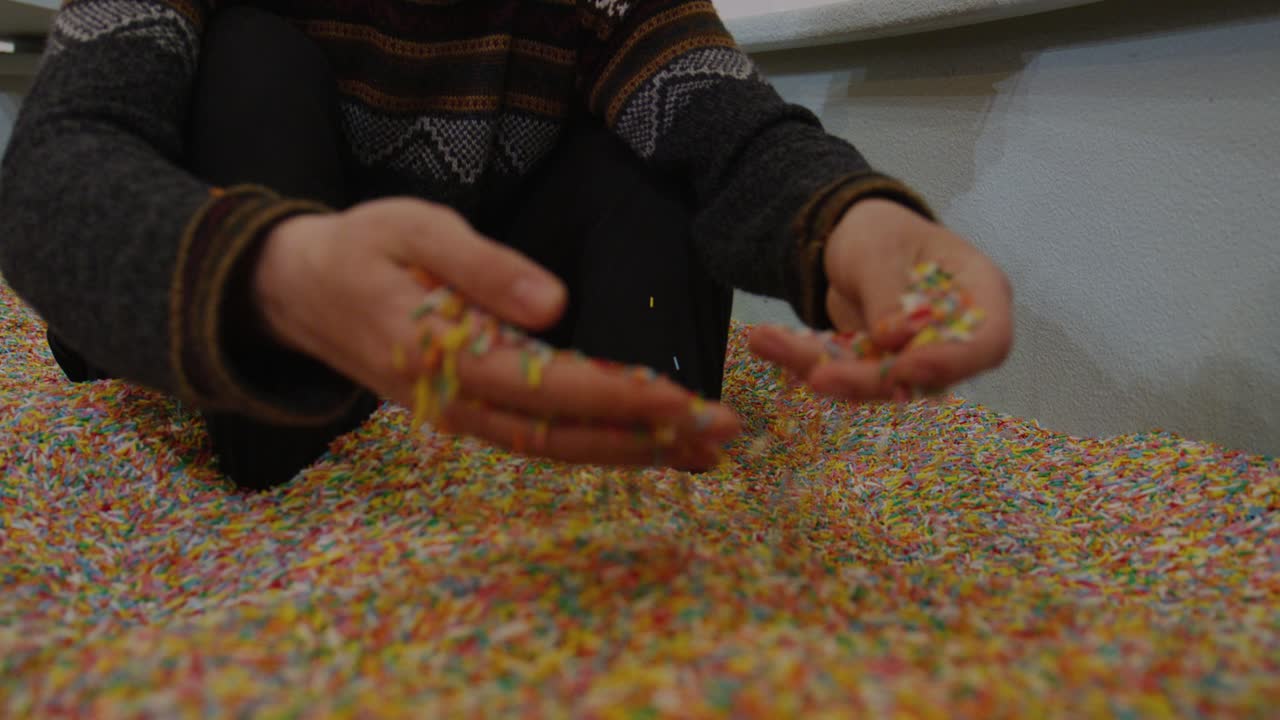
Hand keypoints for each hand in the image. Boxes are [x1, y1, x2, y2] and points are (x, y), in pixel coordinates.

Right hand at [253, 198, 739, 468]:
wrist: (297, 291)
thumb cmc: (362, 248)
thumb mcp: (417, 229)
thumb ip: (484, 267)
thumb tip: (556, 304)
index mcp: (445, 353)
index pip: (549, 386)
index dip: (619, 398)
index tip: (683, 400)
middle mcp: (455, 400)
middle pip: (561, 437)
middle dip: (645, 440)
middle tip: (720, 435)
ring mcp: (458, 415)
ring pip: (551, 450)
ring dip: (626, 454)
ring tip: (698, 451)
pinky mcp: (464, 414)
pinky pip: (534, 442)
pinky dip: (590, 448)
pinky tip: (636, 444)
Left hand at [749, 198, 1012, 400]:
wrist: (847, 237)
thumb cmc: (881, 230)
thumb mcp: (881, 248)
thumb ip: (889, 293)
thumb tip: (895, 340)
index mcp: (978, 296)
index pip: (988, 342)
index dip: (955, 362)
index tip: (909, 368)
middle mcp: (950, 336)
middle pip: (924, 376)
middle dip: (869, 380)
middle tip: (820, 375)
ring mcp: (909, 357)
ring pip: (873, 382)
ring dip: (821, 370)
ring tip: (767, 342)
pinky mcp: (870, 368)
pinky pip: (837, 372)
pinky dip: (798, 359)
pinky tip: (762, 340)